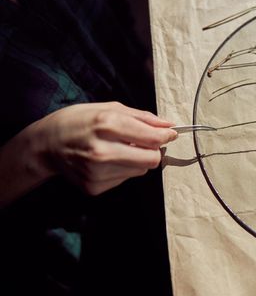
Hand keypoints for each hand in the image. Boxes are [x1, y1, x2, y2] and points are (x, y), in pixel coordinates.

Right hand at [33, 102, 177, 194]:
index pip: (151, 138)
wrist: (45, 145)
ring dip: (138, 159)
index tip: (170, 133)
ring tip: (120, 148)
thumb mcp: (108, 108)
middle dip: (154, 150)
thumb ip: (141, 117)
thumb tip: (167, 125)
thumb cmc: (78, 121)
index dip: (166, 136)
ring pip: (141, 170)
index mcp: (106, 125)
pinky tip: (107, 160)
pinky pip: (125, 178)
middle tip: (147, 142)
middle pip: (151, 159)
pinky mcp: (94, 187)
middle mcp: (102, 151)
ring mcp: (97, 172)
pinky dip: (123, 168)